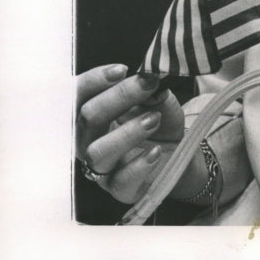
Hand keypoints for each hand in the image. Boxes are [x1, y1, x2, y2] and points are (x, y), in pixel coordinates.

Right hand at [75, 65, 193, 204]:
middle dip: (117, 98)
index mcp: (95, 114)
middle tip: (147, 84)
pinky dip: (139, 165)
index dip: (94, 81)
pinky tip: (155, 151)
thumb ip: (150, 88)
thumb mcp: (157, 99)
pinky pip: (121, 181)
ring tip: (154, 119)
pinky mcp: (120, 190)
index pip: (79, 96)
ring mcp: (103, 167)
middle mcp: (91, 140)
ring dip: (127, 132)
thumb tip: (148, 75)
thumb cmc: (159, 121)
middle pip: (86, 119)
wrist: (179, 153)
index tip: (121, 70)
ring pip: (98, 152)